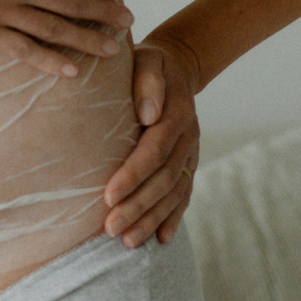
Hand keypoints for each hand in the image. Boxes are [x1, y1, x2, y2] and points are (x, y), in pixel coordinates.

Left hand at [102, 38, 199, 246]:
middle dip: (137, 206)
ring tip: (127, 241)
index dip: (133, 175)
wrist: (178, 65)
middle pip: (163, 180)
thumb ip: (147, 82)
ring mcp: (192, 153)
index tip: (108, 196)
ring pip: (174, 193)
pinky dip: (173, 218)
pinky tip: (161, 240)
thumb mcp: (148, 59)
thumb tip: (147, 114)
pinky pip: (184, 195)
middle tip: (110, 228)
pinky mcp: (189, 163)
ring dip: (151, 219)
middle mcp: (189, 138)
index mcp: (177, 114)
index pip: (153, 151)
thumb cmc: (151, 63)